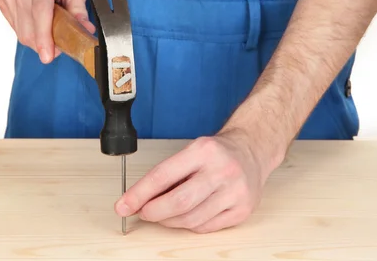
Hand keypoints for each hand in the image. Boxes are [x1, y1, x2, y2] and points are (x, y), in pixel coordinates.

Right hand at [0, 0, 94, 62]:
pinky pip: (15, 25)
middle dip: (45, 44)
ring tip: (51, 30)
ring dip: (37, 39)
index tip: (48, 55)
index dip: (44, 37)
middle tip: (61, 45)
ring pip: (21, 31)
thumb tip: (85, 32)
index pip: (41, 12)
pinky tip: (38, 21)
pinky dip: (28, 30)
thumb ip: (79, 9)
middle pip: (29, 27)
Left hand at [115, 130, 268, 233]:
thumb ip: (170, 173)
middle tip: (143, 213)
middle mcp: (222, 170)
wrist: (252, 150)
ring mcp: (234, 192)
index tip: (124, 205)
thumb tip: (140, 198)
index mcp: (204, 150)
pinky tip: (186, 216)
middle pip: (179, 202)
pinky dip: (190, 225)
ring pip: (192, 219)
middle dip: (154, 211)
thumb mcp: (193, 150)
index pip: (164, 175)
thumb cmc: (217, 152)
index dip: (140, 193)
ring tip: (163, 214)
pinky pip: (207, 227)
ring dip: (170, 221)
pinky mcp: (242, 210)